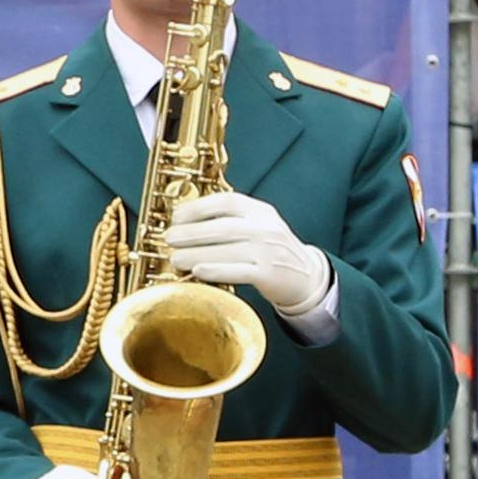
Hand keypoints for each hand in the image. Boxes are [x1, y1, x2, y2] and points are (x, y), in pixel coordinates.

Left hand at [167, 192, 332, 319]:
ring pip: (228, 249)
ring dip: (197, 253)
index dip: (199, 207)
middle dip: (192, 232)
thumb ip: (231, 220)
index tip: (177, 216)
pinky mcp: (269, 275)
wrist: (307, 276)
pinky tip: (197, 271)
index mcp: (261, 211)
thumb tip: (186, 221)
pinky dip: (217, 270)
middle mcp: (266, 228)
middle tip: (169, 238)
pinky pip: (239, 271)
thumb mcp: (258, 226)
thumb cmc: (272, 250)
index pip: (228, 202)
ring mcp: (269, 251)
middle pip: (224, 227)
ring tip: (175, 258)